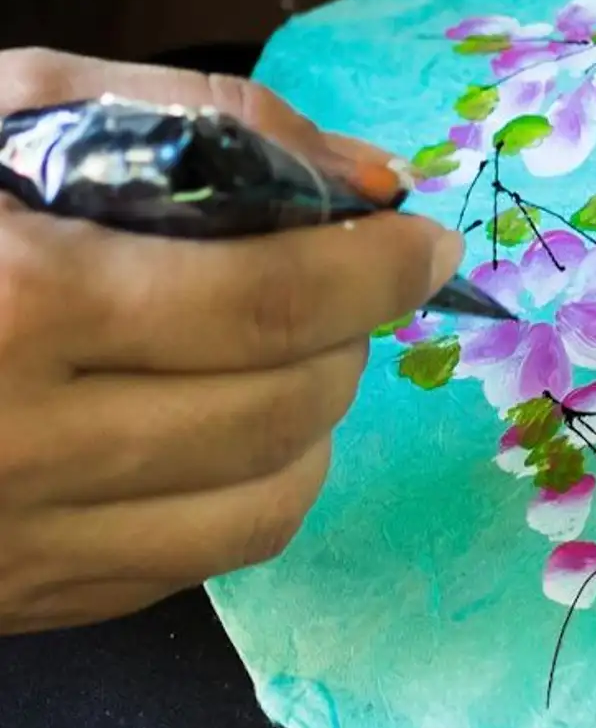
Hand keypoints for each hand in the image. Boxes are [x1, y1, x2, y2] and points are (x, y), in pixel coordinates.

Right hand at [0, 48, 462, 633]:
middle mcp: (21, 446)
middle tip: (348, 287)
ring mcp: (18, 545)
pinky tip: (215, 426)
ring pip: (264, 506)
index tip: (423, 240)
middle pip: (280, 410)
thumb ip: (190, 124)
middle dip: (350, 339)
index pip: (264, 305)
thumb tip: (364, 176)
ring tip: (292, 355)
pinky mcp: (19, 603)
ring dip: (317, 421)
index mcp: (12, 306)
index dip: (374, 272)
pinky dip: (248, 490)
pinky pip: (196, 563)